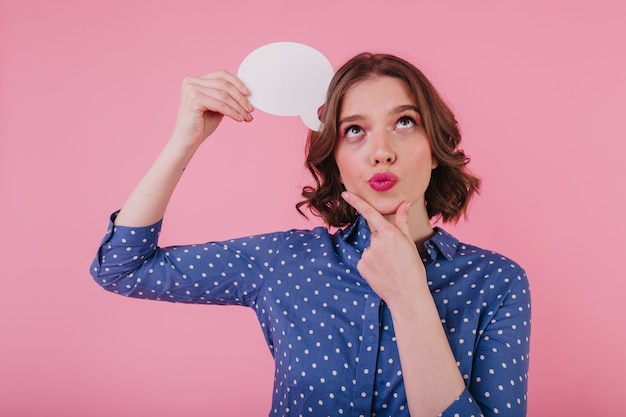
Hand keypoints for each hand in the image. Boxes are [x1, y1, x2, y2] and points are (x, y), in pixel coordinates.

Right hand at [170, 70, 253, 148]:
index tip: (249, 94)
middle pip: (224, 85)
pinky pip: (220, 104)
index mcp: (196, 80)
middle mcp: (191, 81)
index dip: (237, 82)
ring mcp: (191, 89)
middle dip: (241, 98)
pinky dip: (232, 112)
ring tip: (247, 116)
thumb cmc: (201, 125)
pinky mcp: (193, 99)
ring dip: (239, 107)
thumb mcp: (216, 107)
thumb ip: (225, 97)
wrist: (186, 141)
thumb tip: (245, 93)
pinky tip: (239, 119)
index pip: (221, 75)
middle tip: (251, 109)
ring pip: (224, 95)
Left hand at [341, 191, 426, 305]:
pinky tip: (381, 273)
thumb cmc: (412, 268)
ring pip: (370, 249)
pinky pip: (365, 260)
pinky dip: (371, 265)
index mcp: (389, 234)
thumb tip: (405, 204)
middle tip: (395, 257)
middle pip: (375, 235)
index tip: (345, 194)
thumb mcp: (409, 243)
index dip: (356, 202)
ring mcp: (367, 255)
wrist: (407, 295)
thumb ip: (402, 222)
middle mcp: (376, 242)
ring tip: (390, 267)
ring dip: (377, 255)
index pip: (370, 213)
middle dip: (382, 242)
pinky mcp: (361, 266)